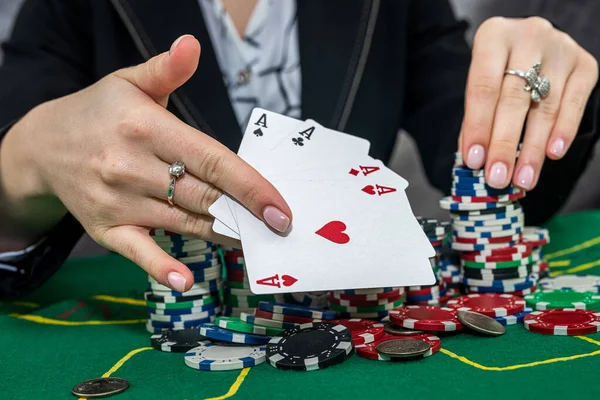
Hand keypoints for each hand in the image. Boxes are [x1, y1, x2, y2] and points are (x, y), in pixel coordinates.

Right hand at [0, 35, 291, 291]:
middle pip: (204, 197)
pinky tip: (187, 281)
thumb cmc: (100, 113)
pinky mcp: (106, 229)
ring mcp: (117, 202)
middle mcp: (132, 167)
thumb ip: (166, 69)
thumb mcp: (130, 82)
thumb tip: (191, 44)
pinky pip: (139, 252)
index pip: (211, 161)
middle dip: (246, 215)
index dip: (250, 187)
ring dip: (224, 235)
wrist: (43, 146)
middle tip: (278, 230)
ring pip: (185, 223)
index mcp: (147, 129)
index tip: (280, 209)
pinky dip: (163, 267)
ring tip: (256, 242)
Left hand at [459, 17, 598, 189]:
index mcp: (493, 36)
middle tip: (498, 177)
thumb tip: (473, 160)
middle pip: (514, 98)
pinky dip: (563, 131)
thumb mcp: (481, 86)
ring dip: (533, 148)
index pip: (483, 88)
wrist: (533, 46)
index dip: (478, 127)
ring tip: (523, 179)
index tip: (474, 161)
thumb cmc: (500, 70)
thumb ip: (475, 119)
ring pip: (545, 105)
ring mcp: (560, 48)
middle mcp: (528, 36)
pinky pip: (574, 103)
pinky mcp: (585, 64)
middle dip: (504, 143)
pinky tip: (552, 155)